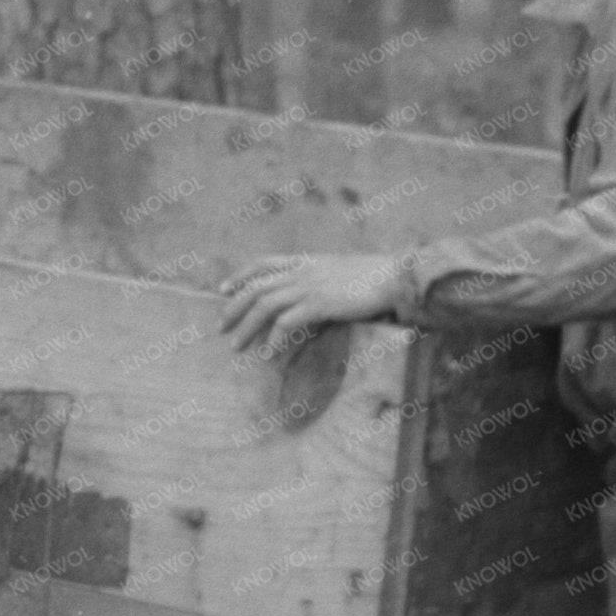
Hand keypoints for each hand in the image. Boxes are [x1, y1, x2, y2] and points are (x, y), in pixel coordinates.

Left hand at [214, 254, 403, 353]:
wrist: (395, 275)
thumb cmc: (372, 277)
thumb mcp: (337, 271)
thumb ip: (317, 279)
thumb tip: (306, 297)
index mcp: (305, 260)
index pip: (262, 263)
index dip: (239, 275)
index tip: (222, 290)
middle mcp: (302, 271)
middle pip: (256, 287)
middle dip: (234, 308)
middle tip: (221, 328)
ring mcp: (309, 286)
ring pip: (265, 305)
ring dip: (246, 328)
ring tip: (236, 348)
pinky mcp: (320, 303)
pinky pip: (286, 323)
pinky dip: (273, 340)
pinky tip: (267, 355)